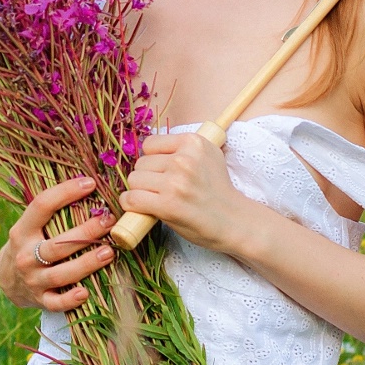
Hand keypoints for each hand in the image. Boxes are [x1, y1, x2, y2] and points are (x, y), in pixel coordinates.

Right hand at [0, 176, 116, 311]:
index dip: (66, 192)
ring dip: (86, 264)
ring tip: (109, 252)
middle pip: (56, 245)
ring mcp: (32, 280)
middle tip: (109, 222)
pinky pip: (56, 303)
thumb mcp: (31, 226)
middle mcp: (25, 256)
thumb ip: (52, 212)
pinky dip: (70, 300)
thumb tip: (89, 183)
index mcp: (22, 231)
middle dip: (84, 233)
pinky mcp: (40, 300)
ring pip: (60, 274)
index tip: (90, 183)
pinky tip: (85, 292)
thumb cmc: (30, 244)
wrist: (9, 279)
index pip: (41, 206)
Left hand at [118, 132, 257, 256]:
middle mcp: (184, 159)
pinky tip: (141, 209)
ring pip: (134, 180)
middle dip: (147, 177)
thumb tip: (148, 148)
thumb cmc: (217, 192)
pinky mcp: (168, 204)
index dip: (153, 159)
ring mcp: (176, 182)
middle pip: (141, 163)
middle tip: (162, 190)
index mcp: (193, 142)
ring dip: (139, 191)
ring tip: (156, 199)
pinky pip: (132, 198)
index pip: (150, 144)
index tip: (163, 172)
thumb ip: (183, 149)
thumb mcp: (208, 157)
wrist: (234, 221)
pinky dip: (131, 205)